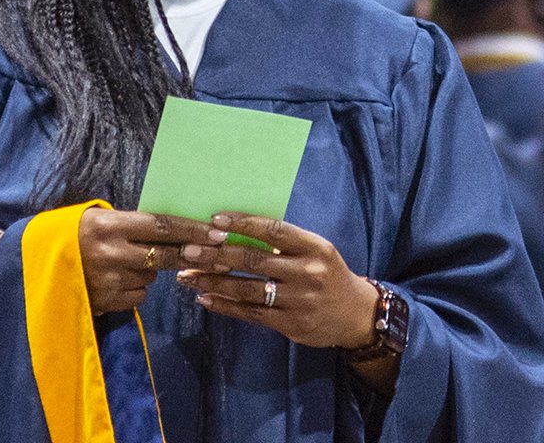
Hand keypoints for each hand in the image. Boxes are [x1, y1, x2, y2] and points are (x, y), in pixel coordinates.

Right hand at [77, 207, 214, 313]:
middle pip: (165, 255)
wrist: (32, 265)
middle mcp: (110, 252)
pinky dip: (134, 289)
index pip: (161, 225)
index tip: (218, 234)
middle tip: (218, 255)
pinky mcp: (105, 302)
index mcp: (108, 225)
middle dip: (194, 256)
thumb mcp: (95, 218)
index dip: (192, 230)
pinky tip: (115, 280)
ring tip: (124, 263)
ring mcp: (108, 280)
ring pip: (151, 278)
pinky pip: (138, 296)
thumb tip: (174, 230)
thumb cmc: (71, 234)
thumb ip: (129, 223)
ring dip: (149, 271)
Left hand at [176, 211, 380, 349]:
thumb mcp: (315, 250)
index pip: (274, 230)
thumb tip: (234, 228)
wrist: (356, 315)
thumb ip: (284, 242)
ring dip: (213, 282)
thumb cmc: (327, 274)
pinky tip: (204, 298)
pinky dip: (225, 306)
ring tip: (187, 276)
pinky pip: (251, 314)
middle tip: (187, 250)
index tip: (213, 219)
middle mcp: (308, 273)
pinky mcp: (291, 324)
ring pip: (247, 290)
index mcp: (314, 247)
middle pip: (254, 260)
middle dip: (216, 255)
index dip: (242, 223)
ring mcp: (299, 301)